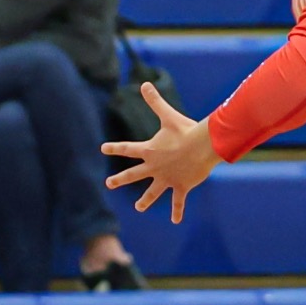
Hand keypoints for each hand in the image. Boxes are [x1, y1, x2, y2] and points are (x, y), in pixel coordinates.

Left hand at [102, 82, 216, 222]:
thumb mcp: (168, 115)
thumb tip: (145, 84)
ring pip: (152, 192)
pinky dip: (177, 211)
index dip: (114, 148)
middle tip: (109, 183)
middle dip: (120, 179)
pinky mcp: (180, 186)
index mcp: (149, 150)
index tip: (103, 148)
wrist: (202, 146)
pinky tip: (175, 221)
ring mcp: (166, 178)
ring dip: (145, 200)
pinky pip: (177, 201)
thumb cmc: (185, 130)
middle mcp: (154, 167)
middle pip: (133, 174)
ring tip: (138, 207)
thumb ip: (155, 101)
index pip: (127, 149)